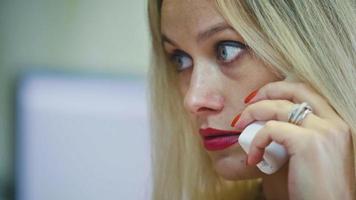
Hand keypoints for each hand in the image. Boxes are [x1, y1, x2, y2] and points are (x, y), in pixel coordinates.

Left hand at [232, 81, 353, 199]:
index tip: (260, 98)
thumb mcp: (307, 157)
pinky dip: (256, 140)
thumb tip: (264, 125)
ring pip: (278, 106)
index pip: (308, 92)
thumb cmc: (313, 189)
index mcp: (336, 124)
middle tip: (247, 103)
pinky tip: (253, 158)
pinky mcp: (308, 142)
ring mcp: (323, 130)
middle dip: (266, 90)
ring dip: (252, 113)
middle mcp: (334, 122)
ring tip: (239, 126)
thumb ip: (293, 137)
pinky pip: (270, 129)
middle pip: (296, 88)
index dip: (281, 89)